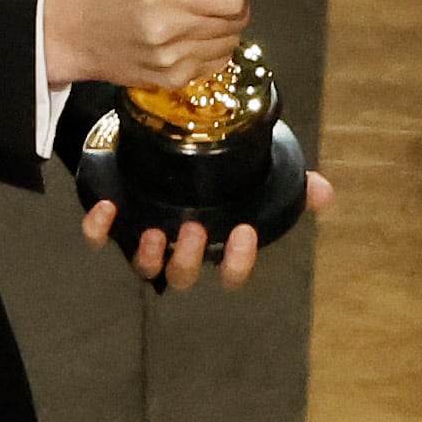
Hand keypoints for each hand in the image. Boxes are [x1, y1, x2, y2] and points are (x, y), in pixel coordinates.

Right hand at [39, 0, 264, 90]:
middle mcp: (169, 28)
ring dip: (223, 26)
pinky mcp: (173, 81)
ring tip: (192, 15)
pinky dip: (211, 48)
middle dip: (230, 2)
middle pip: (238, 18)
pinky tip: (186, 37)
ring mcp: (172, 60)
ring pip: (232, 41)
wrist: (72, 29)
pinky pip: (216, 62)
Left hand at [80, 166, 336, 293]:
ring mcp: (146, 238)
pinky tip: (107, 209)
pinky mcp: (116, 220)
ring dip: (149, 255)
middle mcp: (179, 249)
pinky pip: (100, 238)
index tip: (244, 232)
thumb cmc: (213, 172)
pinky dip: (99, 229)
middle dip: (188, 259)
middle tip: (195, 229)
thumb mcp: (254, 176)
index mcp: (213, 245)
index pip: (230, 273)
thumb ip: (288, 186)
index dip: (237, 262)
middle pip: (182, 276)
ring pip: (144, 267)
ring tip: (157, 231)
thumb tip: (322, 192)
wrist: (165, 145)